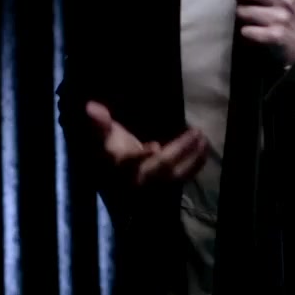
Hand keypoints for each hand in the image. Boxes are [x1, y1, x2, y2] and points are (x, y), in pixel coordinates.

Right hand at [85, 101, 207, 189]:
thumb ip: (100, 122)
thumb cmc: (116, 151)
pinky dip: (195, 164)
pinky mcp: (167, 187)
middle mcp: (137, 177)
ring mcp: (154, 185)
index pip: (129, 162)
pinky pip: (183, 178)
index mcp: (120, 163)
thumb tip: (90, 106)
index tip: (154, 147)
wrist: (123, 179)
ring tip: (204, 139)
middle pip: (160, 167)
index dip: (140, 156)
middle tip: (197, 132)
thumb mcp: (106, 136)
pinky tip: (204, 149)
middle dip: (179, 150)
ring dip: (192, 157)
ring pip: (175, 174)